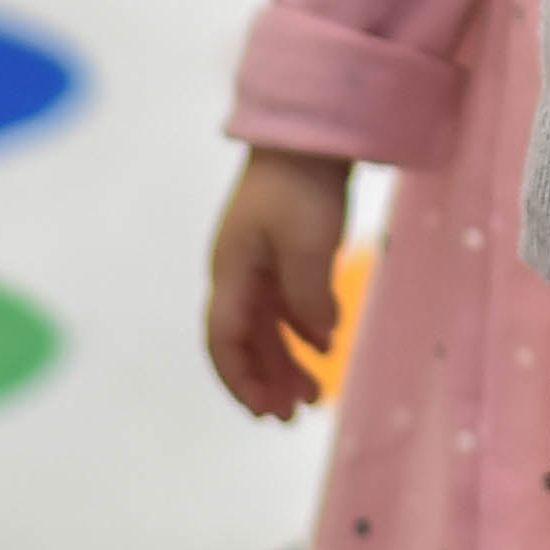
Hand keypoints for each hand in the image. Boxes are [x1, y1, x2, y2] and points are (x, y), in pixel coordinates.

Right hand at [201, 146, 356, 421]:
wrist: (309, 131)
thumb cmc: (303, 187)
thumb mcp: (309, 246)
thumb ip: (309, 300)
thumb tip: (320, 342)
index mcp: (231, 273)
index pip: (224, 342)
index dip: (241, 382)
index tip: (265, 413)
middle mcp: (237, 272)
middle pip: (244, 341)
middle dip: (265, 382)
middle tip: (293, 417)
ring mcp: (258, 261)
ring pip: (265, 327)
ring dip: (284, 362)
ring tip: (313, 395)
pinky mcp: (281, 250)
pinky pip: (284, 305)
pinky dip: (300, 331)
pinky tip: (324, 346)